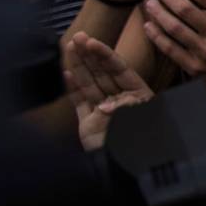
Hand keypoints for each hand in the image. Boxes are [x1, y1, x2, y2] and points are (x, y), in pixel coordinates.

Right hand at [63, 31, 153, 152]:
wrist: (122, 168)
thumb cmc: (137, 142)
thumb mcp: (137, 120)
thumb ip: (123, 110)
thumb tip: (104, 107)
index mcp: (138, 95)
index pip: (119, 69)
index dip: (105, 55)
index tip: (92, 41)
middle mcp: (120, 100)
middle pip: (103, 73)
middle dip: (90, 54)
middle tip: (78, 37)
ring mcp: (102, 111)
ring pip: (89, 83)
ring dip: (80, 65)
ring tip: (69, 47)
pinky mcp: (88, 123)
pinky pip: (80, 102)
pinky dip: (73, 88)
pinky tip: (67, 73)